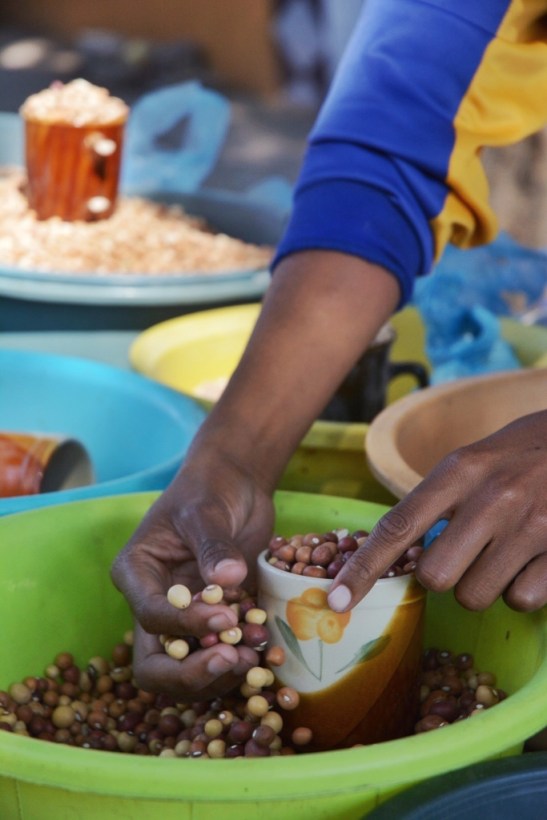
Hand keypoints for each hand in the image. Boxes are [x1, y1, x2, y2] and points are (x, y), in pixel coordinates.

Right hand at [111, 444, 274, 700]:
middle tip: (234, 660)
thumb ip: (214, 544)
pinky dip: (242, 663)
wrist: (236, 485)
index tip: (224, 618)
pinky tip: (266, 651)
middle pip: (156, 665)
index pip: (151, 617)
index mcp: (137, 575)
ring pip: (187, 671)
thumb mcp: (206, 509)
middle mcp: (155, 604)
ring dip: (220, 675)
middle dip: (191, 674)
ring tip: (255, 657)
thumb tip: (228, 577)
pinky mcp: (214, 624)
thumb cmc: (209, 488)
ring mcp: (184, 619)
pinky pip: (221, 658)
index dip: (185, 626)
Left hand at [328, 410, 546, 612]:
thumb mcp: (472, 461)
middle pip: (434, 577)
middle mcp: (493, 497)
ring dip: (482, 585)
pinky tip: (532, 558)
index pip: (398, 526)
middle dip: (442, 576)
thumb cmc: (520, 456)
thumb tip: (397, 556)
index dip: (363, 568)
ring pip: (475, 596)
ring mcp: (532, 525)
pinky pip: (521, 600)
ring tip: (504, 551)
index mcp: (460, 470)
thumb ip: (436, 502)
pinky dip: (521, 588)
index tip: (336, 599)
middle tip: (465, 552)